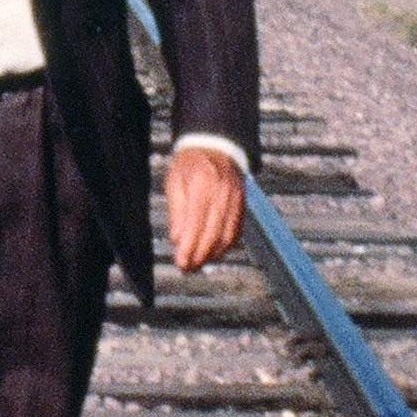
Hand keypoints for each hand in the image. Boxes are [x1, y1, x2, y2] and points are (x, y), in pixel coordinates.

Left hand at [166, 149, 243, 272]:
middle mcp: (223, 192)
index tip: (180, 263)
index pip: (196, 222)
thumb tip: (178, 240)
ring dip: (212, 254)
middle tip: (187, 268)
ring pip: (227, 236)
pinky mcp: (242, 205)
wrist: (215, 147)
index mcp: (203, 184)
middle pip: (213, 233)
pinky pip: (236, 231)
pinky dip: (225, 246)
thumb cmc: (189, 166)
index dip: (189, 247)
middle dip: (200, 255)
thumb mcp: (174, 183)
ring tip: (197, 263)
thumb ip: (177, 212)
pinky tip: (213, 253)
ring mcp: (236, 199)